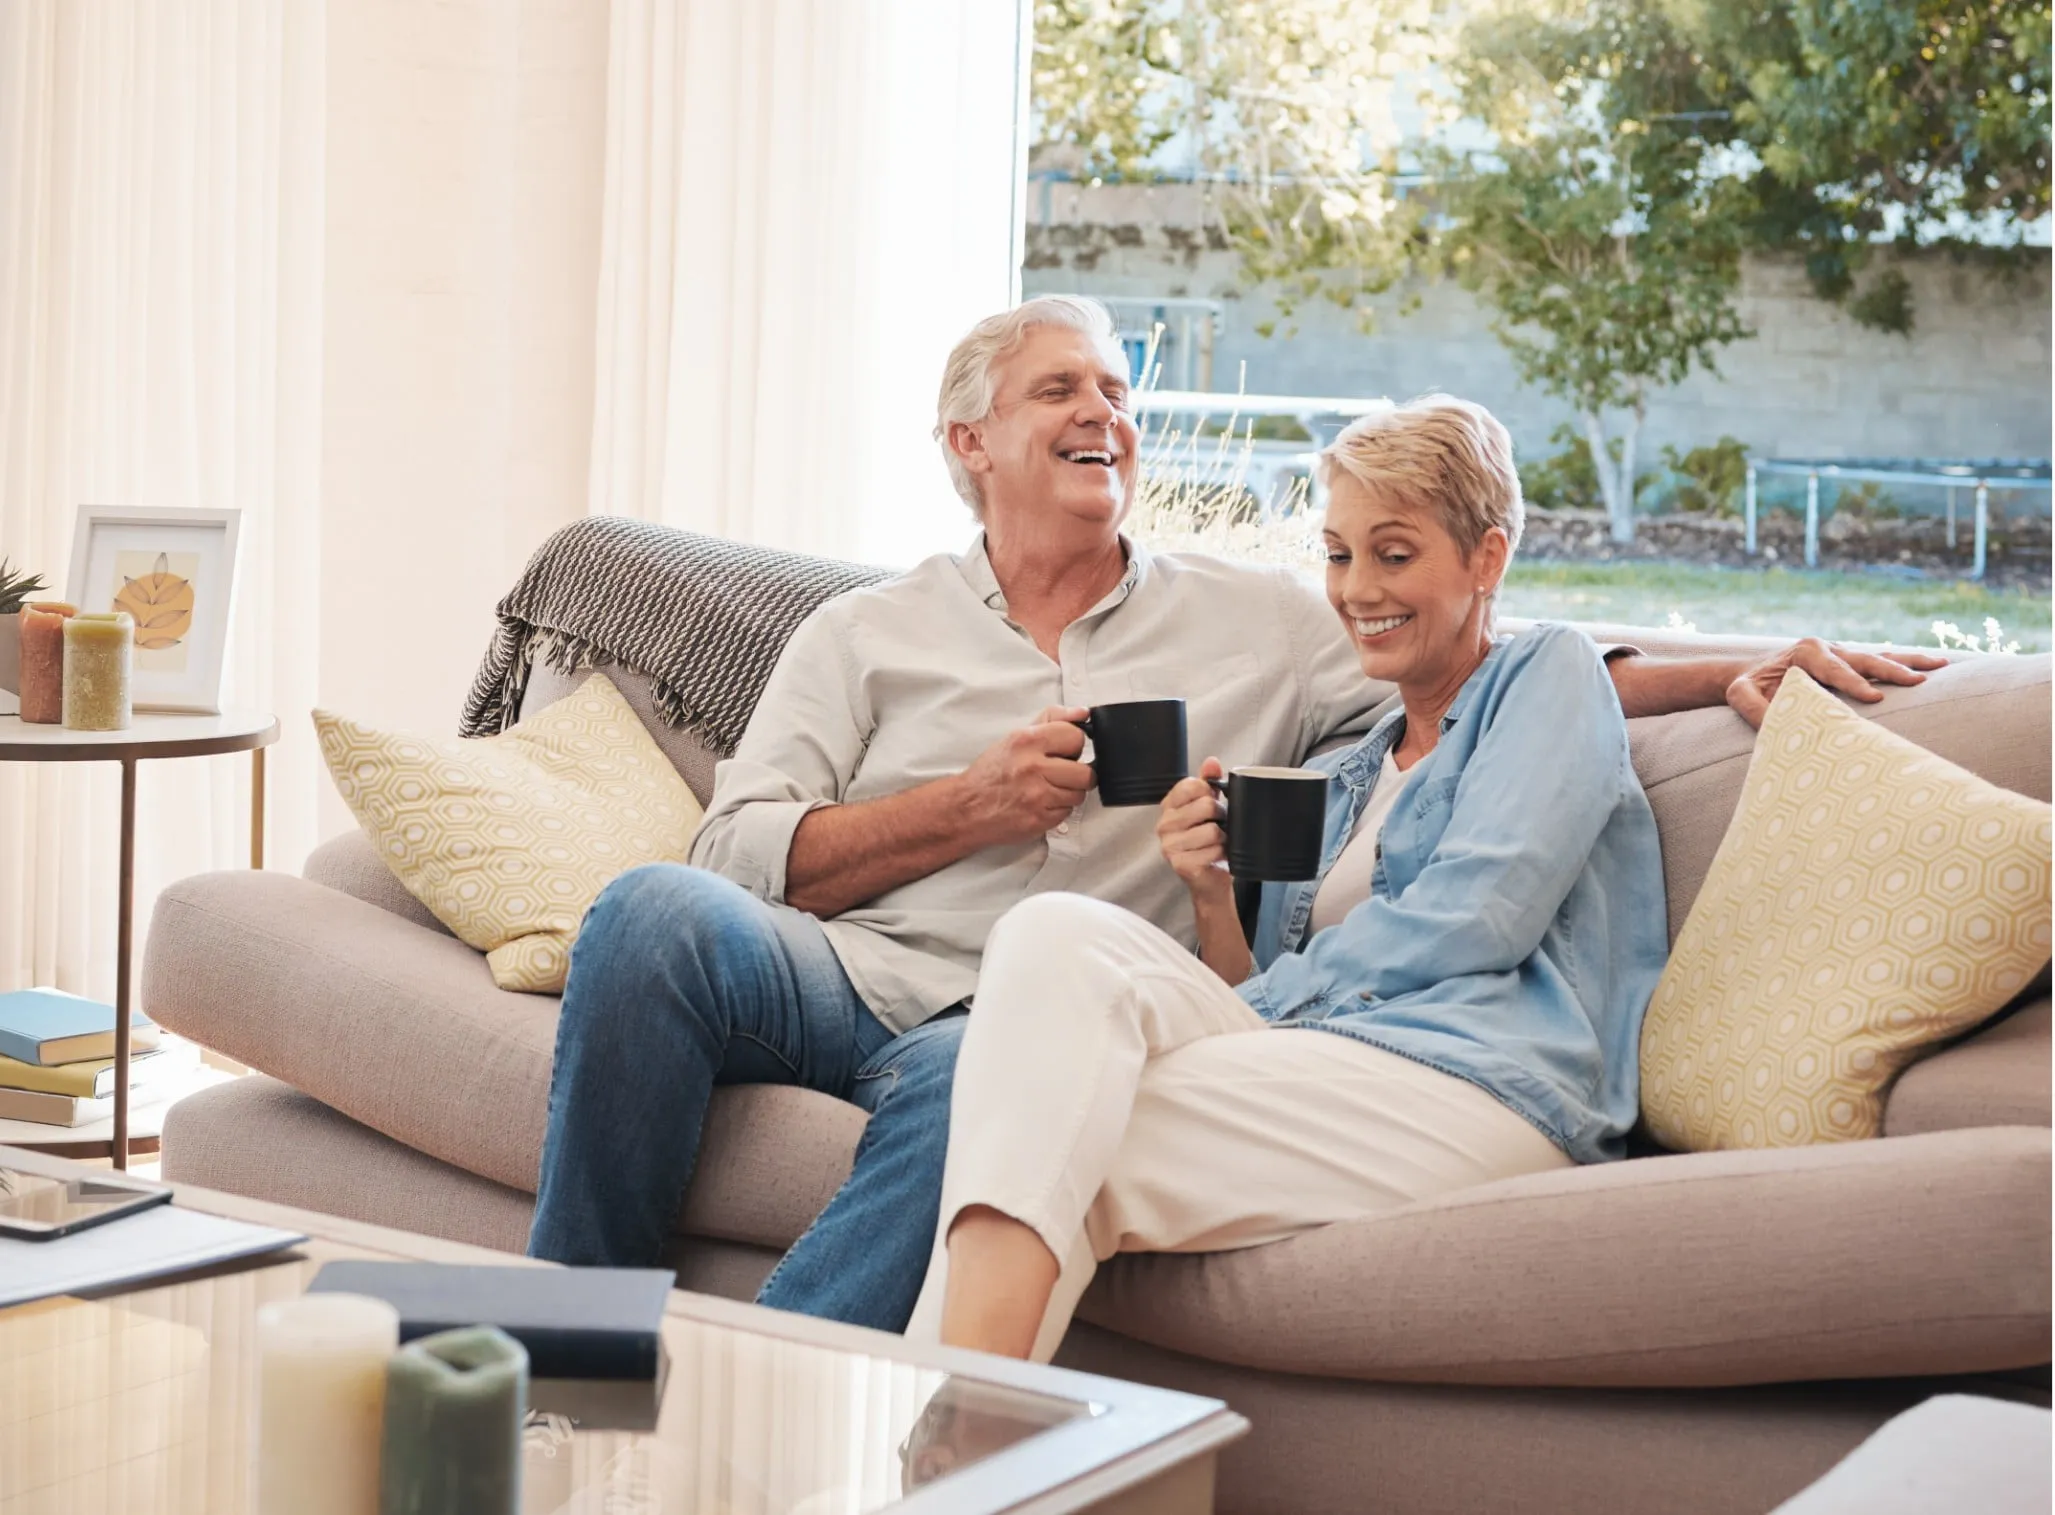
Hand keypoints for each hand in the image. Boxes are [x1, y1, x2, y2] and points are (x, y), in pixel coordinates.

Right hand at [954, 706, 1093, 845]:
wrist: (967, 808)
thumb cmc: (990, 774)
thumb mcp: (1015, 737)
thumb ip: (1052, 720)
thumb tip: (1081, 713)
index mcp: (1027, 741)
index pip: (1076, 737)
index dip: (1072, 745)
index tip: (1065, 750)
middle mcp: (1033, 768)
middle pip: (1085, 773)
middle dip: (1076, 774)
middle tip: (1060, 773)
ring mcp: (1037, 796)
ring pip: (1079, 795)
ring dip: (1068, 793)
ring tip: (1048, 789)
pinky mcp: (1040, 819)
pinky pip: (1067, 812)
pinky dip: (1058, 809)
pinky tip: (1041, 803)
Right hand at [1157, 757, 1231, 901]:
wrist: (1211, 879)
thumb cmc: (1209, 842)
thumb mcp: (1208, 808)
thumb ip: (1209, 782)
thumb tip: (1211, 761)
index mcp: (1168, 806)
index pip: (1192, 785)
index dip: (1210, 792)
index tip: (1213, 802)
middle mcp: (1164, 825)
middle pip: (1206, 806)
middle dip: (1221, 817)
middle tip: (1220, 826)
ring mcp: (1169, 845)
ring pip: (1212, 830)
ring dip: (1223, 838)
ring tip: (1218, 843)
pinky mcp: (1180, 864)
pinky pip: (1212, 850)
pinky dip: (1221, 854)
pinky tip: (1216, 857)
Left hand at [1726, 640, 1946, 728]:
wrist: (1751, 675)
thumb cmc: (1748, 687)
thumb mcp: (1742, 696)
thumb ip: (1753, 708)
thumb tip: (1771, 723)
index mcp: (1805, 653)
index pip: (1834, 670)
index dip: (1854, 683)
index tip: (1876, 697)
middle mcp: (1827, 648)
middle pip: (1865, 659)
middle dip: (1892, 671)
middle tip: (1918, 682)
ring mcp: (1841, 652)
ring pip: (1880, 656)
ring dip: (1910, 663)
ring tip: (1942, 667)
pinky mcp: (1850, 661)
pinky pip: (1881, 661)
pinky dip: (1904, 664)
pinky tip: (1933, 669)